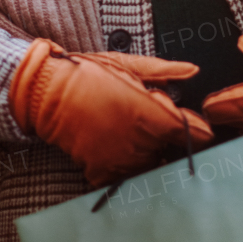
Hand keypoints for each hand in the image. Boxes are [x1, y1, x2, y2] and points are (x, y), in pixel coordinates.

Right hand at [9, 38, 213, 185]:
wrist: (47, 93)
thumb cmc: (87, 74)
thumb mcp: (128, 64)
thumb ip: (164, 71)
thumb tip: (192, 71)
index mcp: (152, 117)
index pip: (192, 135)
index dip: (195, 128)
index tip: (190, 123)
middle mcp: (141, 145)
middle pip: (172, 151)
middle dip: (166, 137)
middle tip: (146, 119)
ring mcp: (122, 163)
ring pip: (151, 165)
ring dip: (147, 152)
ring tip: (127, 130)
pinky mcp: (103, 173)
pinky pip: (126, 176)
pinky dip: (124, 164)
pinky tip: (114, 144)